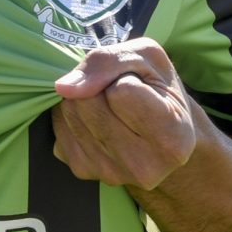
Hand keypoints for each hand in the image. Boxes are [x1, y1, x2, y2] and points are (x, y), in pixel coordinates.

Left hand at [51, 37, 202, 193]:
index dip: (126, 78)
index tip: (142, 87)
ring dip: (83, 98)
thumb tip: (64, 88)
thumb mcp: (147, 57)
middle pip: (88, 102)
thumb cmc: (159, 88)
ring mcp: (111, 174)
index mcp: (172, 138)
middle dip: (99, 87)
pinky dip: (72, 115)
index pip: (122, 91)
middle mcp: (144, 167)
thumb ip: (109, 61)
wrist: (164, 132)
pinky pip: (59, 126)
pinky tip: (97, 121)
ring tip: (111, 107)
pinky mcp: (84, 171)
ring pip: (70, 112)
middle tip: (122, 94)